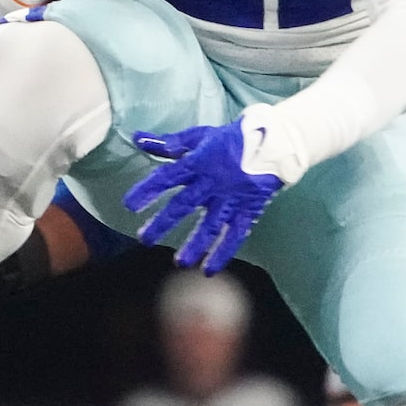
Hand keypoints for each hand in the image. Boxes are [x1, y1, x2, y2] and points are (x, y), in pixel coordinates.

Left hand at [124, 111, 290, 273]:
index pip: (168, 177)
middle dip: (163, 222)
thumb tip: (139, 140)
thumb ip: (170, 143)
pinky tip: (209, 269)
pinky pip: (235, 234)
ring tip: (180, 262)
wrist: (275, 142)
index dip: (149, 190)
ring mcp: (231, 199)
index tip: (130, 204)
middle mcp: (212, 183)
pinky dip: (223, 252)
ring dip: (195, 244)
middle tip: (144, 239)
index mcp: (199, 162)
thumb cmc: (233, 138)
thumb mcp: (200, 136)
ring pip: (211, 224)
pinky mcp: (248, 210)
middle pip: (184, 205)